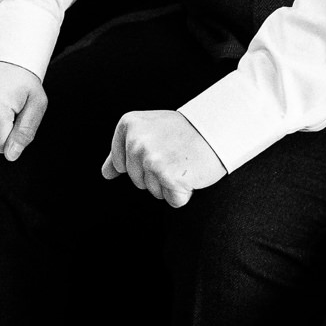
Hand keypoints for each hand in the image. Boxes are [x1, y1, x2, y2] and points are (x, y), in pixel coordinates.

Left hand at [102, 110, 225, 207]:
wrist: (219, 129)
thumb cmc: (185, 133)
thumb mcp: (149, 131)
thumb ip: (123, 151)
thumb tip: (105, 173)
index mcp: (129, 124)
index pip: (119, 163)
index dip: (142, 162)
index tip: (160, 147)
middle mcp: (136, 140)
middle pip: (136, 181)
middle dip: (157, 175)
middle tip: (175, 154)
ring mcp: (151, 158)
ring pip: (153, 192)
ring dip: (171, 183)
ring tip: (183, 161)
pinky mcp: (168, 175)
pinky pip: (172, 200)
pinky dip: (184, 193)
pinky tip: (191, 173)